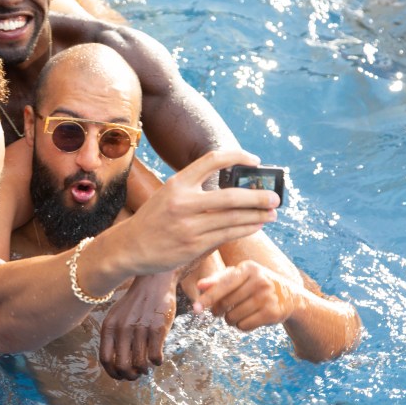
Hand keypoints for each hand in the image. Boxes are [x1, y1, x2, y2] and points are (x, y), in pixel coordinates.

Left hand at [99, 270, 180, 380]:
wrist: (154, 282)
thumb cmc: (135, 302)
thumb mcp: (117, 316)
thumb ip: (113, 336)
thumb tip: (116, 365)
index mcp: (109, 326)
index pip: (105, 359)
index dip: (113, 373)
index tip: (120, 377)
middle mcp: (122, 329)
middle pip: (122, 366)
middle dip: (130, 376)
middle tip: (136, 375)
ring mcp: (140, 329)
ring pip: (140, 364)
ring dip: (144, 370)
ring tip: (147, 365)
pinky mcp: (157, 329)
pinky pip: (155, 357)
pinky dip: (157, 362)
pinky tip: (157, 358)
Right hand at [123, 150, 279, 274]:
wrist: (130, 246)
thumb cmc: (154, 219)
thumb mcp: (168, 194)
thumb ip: (195, 188)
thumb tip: (234, 186)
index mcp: (177, 183)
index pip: (212, 160)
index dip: (238, 157)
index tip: (255, 160)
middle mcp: (183, 202)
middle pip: (232, 196)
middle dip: (258, 197)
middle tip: (275, 197)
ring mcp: (189, 225)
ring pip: (234, 219)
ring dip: (258, 216)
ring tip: (271, 214)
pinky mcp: (194, 245)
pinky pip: (228, 235)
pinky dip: (246, 229)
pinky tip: (256, 226)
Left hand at [193, 260, 296, 330]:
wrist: (288, 295)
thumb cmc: (255, 283)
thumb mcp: (239, 276)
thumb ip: (218, 279)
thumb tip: (200, 285)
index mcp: (248, 268)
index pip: (223, 284)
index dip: (208, 297)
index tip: (196, 308)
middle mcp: (260, 280)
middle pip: (225, 303)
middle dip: (218, 310)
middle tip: (220, 311)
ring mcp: (268, 297)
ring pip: (233, 317)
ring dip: (229, 320)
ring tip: (238, 313)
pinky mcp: (273, 313)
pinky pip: (244, 326)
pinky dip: (241, 326)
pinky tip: (249, 318)